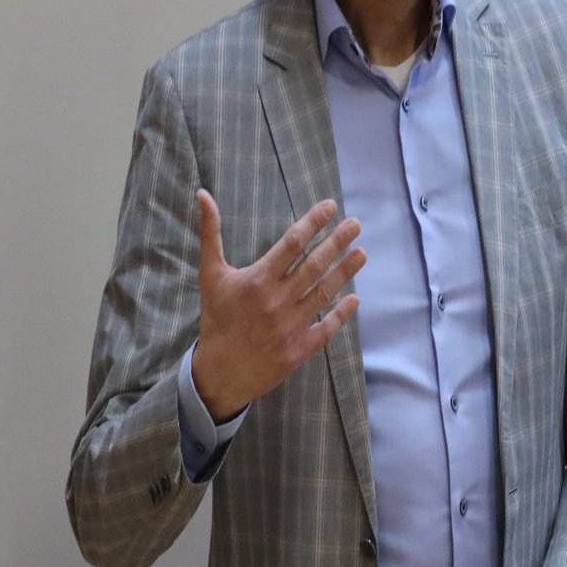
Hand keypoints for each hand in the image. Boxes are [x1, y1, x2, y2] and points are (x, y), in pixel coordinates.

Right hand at [190, 190, 365, 420]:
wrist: (218, 372)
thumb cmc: (217, 318)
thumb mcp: (211, 274)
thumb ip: (211, 233)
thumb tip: (204, 194)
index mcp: (257, 280)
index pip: (292, 244)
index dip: (313, 222)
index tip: (330, 206)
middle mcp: (276, 301)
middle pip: (314, 265)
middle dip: (337, 241)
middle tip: (356, 224)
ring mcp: (290, 326)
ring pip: (324, 293)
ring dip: (346, 271)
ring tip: (362, 253)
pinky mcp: (299, 349)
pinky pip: (326, 328)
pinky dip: (341, 313)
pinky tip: (355, 298)